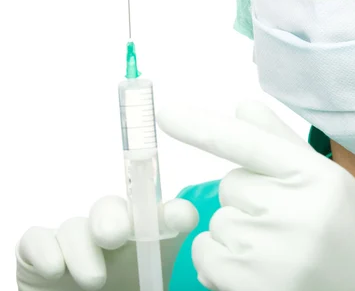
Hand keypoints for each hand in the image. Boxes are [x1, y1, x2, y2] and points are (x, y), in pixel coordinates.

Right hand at [16, 196, 197, 290]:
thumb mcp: (147, 289)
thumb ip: (158, 278)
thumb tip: (169, 268)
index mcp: (145, 240)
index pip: (165, 216)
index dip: (175, 213)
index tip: (183, 220)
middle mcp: (111, 232)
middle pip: (112, 207)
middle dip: (115, 218)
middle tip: (116, 238)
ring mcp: (73, 240)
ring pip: (75, 225)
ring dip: (83, 248)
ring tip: (94, 280)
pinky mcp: (36, 251)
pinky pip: (37, 239)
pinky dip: (45, 249)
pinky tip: (54, 269)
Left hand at [157, 100, 354, 290]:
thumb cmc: (351, 235)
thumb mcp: (330, 184)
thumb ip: (282, 143)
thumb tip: (242, 105)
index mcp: (318, 178)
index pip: (251, 143)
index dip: (204, 127)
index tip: (165, 112)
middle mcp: (295, 212)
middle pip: (230, 184)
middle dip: (249, 199)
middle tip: (287, 222)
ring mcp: (272, 254)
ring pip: (217, 222)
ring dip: (237, 235)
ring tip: (281, 254)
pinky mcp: (251, 287)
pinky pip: (206, 257)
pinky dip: (222, 265)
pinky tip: (262, 273)